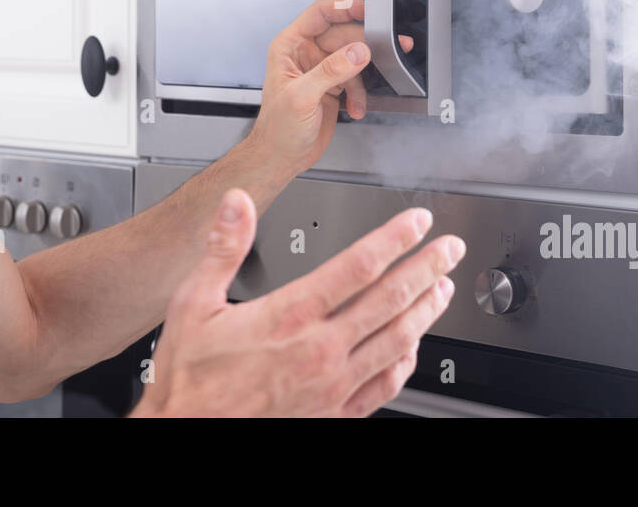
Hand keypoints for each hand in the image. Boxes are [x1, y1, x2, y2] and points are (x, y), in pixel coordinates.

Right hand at [130, 188, 462, 416]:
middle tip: (451, 248)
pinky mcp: (333, 414)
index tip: (418, 222)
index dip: (395, 239)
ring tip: (445, 288)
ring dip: (426, 311)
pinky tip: (414, 349)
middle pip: (390, 301)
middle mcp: (318, 351)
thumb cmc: (188, 379)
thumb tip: (237, 202)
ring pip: (396, 342)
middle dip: (427, 268)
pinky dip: (406, 363)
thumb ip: (223, 248)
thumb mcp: (192, 304)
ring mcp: (331, 386)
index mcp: (289, 317)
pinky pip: (383, 387)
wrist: (186, 435)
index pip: (357, 267)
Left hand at [247, 0, 413, 178]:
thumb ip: (331, 71)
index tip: (366, 9)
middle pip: (343, 35)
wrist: (281, 157)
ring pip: (353, 58)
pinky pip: (356, 80)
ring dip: (363, 76)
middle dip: (366, 43)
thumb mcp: (302, 96)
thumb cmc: (277, 128)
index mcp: (290, 46)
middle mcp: (305, 54)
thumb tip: (357, 52)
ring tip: (364, 92)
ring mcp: (321, 70)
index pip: (320, 14)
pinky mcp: (333, 87)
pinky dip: (360, 94)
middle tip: (388, 47)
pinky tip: (355, 108)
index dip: (344, 8)